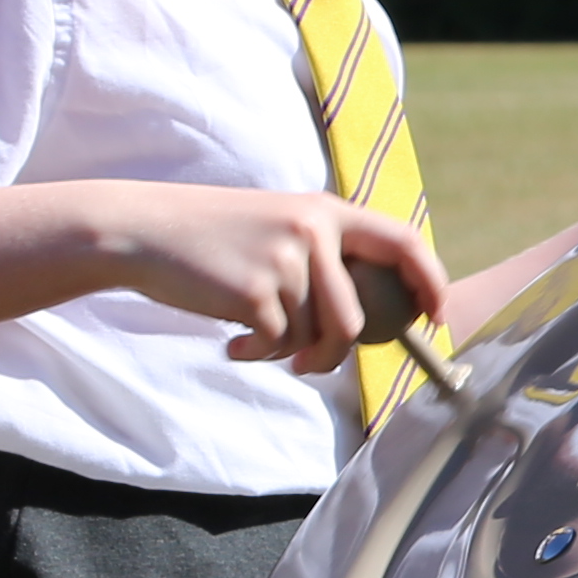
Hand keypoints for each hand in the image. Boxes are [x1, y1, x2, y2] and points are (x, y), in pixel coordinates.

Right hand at [91, 182, 451, 374]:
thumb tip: (367, 318)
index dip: (430, 283)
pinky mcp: (255, 292)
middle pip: (355, 319)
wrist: (142, 231)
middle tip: (310, 366)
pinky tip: (233, 342)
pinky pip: (278, 345)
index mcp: (326, 211)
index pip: (404, 243)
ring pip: (313, 337)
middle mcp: (313, 230)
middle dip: (335, 356)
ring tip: (255, 338)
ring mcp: (285, 260)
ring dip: (287, 353)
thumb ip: (324, 256)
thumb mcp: (278, 226)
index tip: (434, 316)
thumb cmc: (213, 238)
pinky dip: (258, 355)